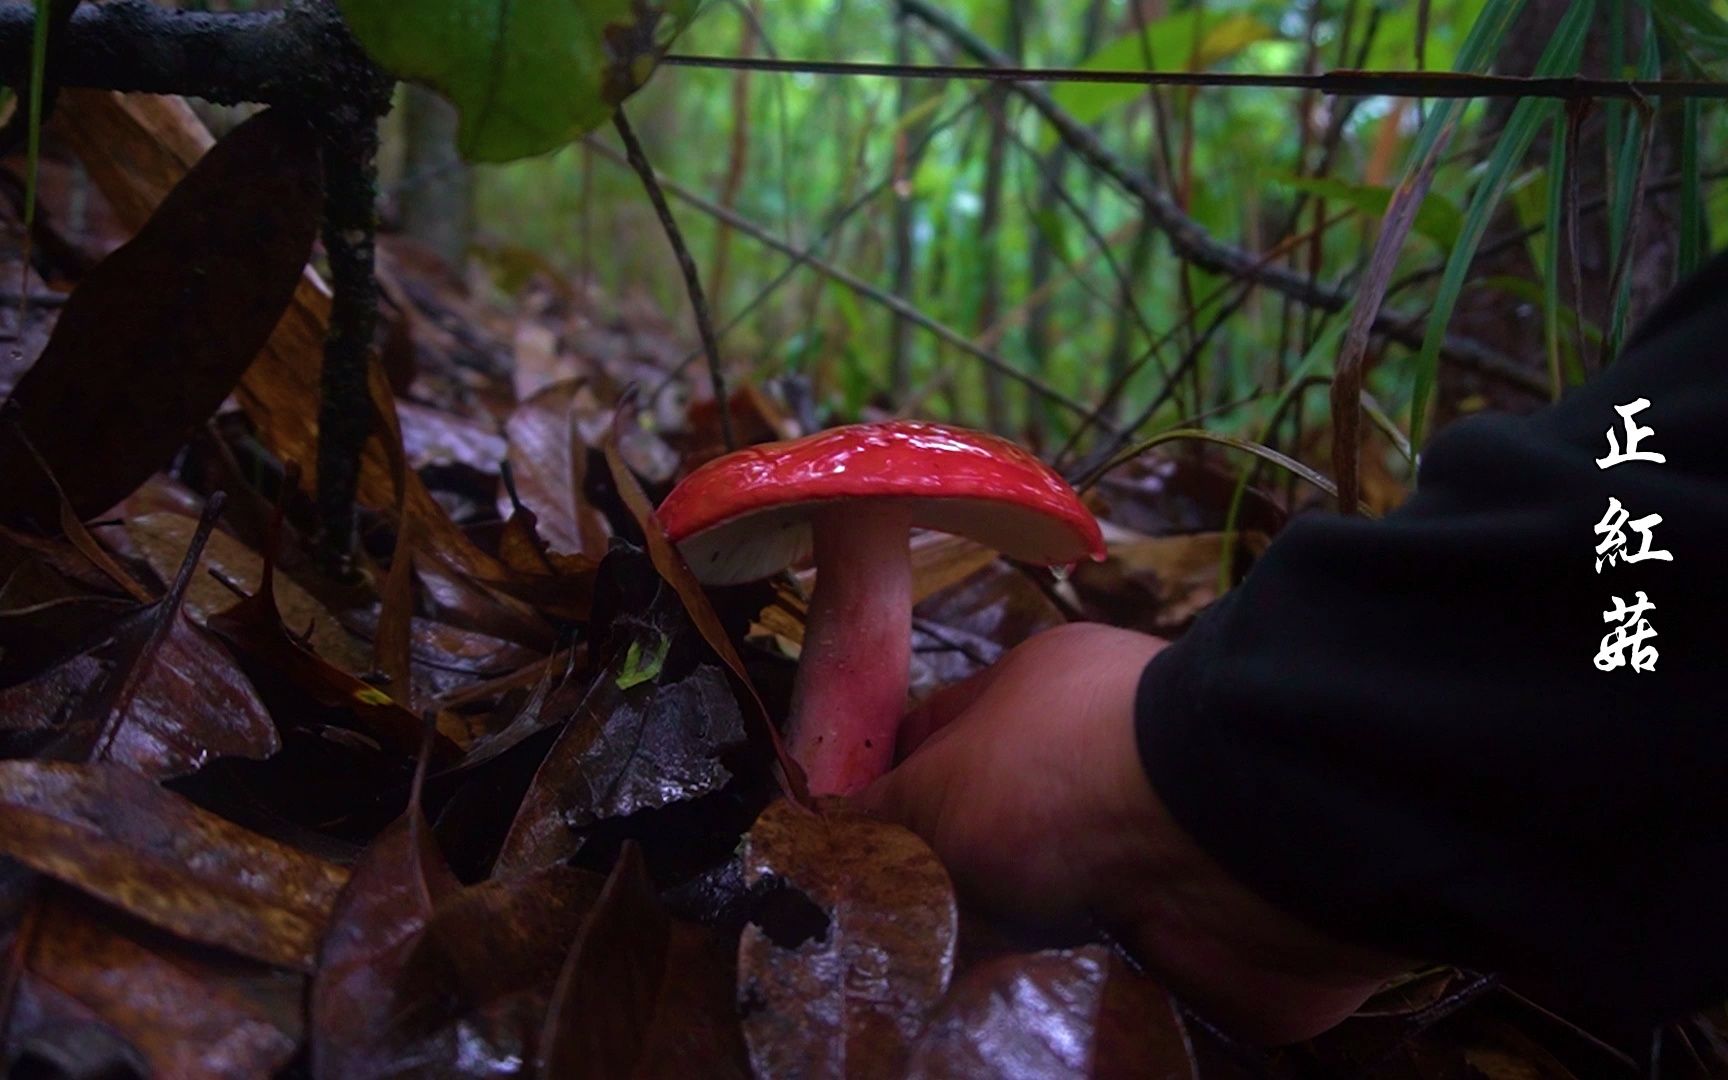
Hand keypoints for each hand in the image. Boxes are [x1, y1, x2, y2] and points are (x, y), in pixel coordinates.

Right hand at [859, 622, 1410, 1043]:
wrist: (1225, 846)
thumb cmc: (1064, 776)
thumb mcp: (938, 787)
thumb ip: (877, 817)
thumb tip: (816, 836)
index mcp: (1038, 699)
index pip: (936, 735)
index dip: (883, 790)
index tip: (835, 854)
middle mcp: (1091, 767)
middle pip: (986, 837)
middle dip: (937, 890)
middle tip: (881, 939)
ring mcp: (1139, 849)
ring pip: (1036, 913)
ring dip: (995, 950)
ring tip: (933, 986)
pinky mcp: (1177, 932)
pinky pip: (1090, 971)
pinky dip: (1052, 993)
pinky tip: (1009, 1005)